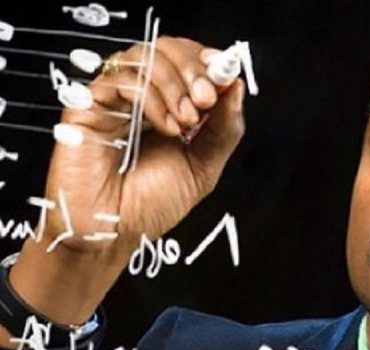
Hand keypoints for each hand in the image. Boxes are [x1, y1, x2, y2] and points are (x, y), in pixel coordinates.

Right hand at [47, 36, 243, 254]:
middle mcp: (141, 97)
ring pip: (143, 56)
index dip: (206, 60)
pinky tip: (166, 128)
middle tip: (205, 98)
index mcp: (170, 106)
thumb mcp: (204, 167)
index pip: (187, 60)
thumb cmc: (153, 206)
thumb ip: (225, 128)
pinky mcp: (87, 106)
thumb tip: (237, 86)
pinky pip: (121, 80)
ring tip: (186, 121)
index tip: (224, 72)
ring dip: (173, 84)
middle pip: (165, 48)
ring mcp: (114, 99)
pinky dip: (151, 98)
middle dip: (192, 69)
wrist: (116, 235)